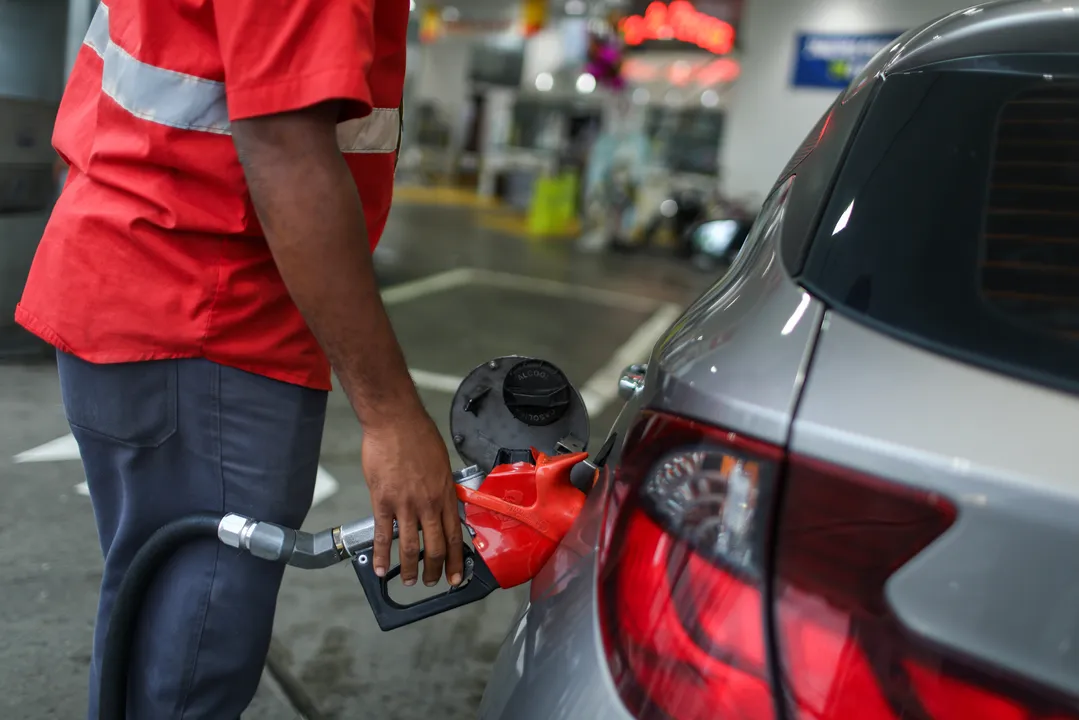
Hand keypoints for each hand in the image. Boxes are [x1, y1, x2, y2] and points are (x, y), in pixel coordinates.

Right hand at [361, 410, 463, 587]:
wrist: (395, 422)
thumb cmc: (418, 435)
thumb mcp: (441, 463)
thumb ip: (441, 487)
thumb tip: (442, 503)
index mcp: (444, 494)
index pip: (455, 535)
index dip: (457, 559)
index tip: (457, 575)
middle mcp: (428, 504)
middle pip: (436, 547)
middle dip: (436, 570)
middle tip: (434, 581)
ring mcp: (405, 505)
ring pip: (411, 547)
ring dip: (410, 569)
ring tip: (409, 581)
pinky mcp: (382, 501)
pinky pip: (383, 535)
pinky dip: (381, 555)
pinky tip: (380, 568)